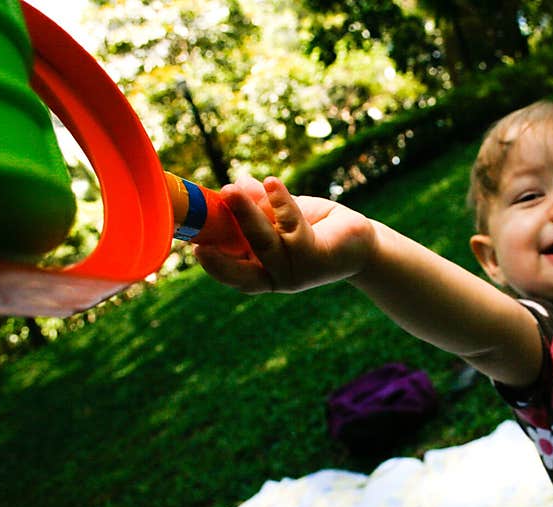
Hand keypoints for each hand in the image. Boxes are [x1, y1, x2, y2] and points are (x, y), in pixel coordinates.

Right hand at [194, 176, 374, 293]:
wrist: (357, 241)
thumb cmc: (313, 229)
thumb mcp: (280, 217)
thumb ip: (258, 207)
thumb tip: (237, 185)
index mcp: (262, 272)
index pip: (233, 274)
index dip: (214, 264)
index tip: (195, 245)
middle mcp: (277, 277)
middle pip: (244, 264)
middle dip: (223, 240)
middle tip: (206, 215)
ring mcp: (297, 270)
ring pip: (265, 242)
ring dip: (248, 214)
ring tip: (232, 188)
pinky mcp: (316, 255)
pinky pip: (292, 225)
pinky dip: (280, 202)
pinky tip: (270, 182)